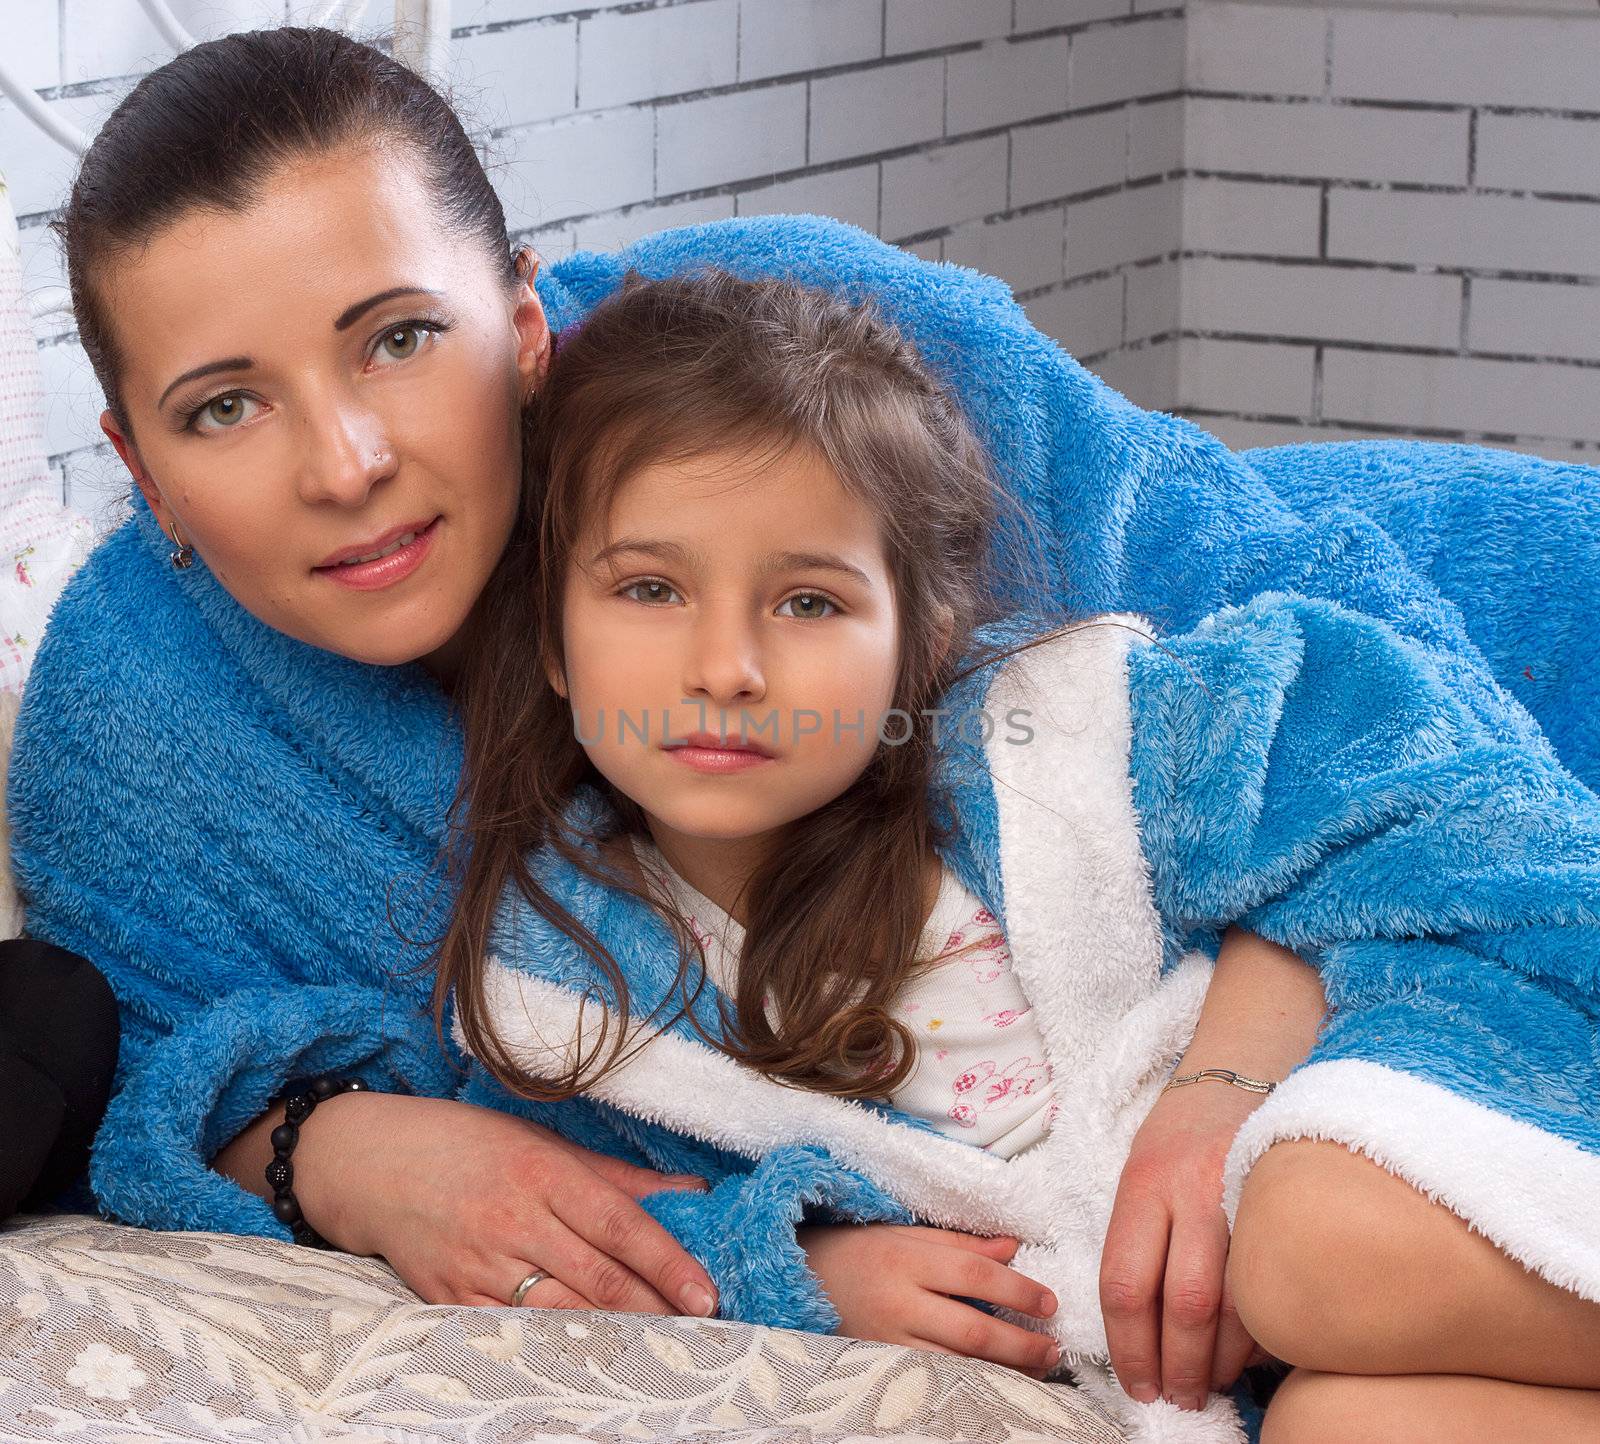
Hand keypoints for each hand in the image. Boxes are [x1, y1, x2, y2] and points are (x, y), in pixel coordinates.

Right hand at [286, 1091, 718, 1315]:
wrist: (369, 1162)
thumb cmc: (467, 1145)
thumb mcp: (541, 1142)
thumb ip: (615, 1177)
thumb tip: (689, 1194)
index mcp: (542, 1172)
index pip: (620, 1224)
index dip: (667, 1263)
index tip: (706, 1294)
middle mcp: (513, 1220)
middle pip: (597, 1278)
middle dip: (654, 1309)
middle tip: (700, 1332)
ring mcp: (478, 1265)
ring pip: (560, 1313)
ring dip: (613, 1334)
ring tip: (660, 1348)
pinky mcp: (449, 1298)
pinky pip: (512, 1332)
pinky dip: (554, 1345)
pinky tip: (589, 1355)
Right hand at [799, 1222, 1060, 1376]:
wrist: (804, 1277)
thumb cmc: (862, 1249)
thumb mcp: (907, 1232)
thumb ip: (960, 1243)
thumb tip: (1013, 1247)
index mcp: (907, 1258)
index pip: (974, 1274)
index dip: (1017, 1289)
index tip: (1049, 1301)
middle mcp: (899, 1301)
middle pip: (971, 1328)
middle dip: (1020, 1342)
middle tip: (1054, 1347)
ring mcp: (889, 1339)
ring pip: (957, 1363)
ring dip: (1004, 1369)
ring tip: (1038, 1368)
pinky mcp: (882, 1365)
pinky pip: (934, 1380)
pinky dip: (971, 1382)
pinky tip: (997, 1382)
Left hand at [1099, 1080, 1267, 1409]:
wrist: (1242, 1066)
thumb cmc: (1181, 1135)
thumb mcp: (1140, 1175)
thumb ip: (1139, 1243)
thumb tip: (1140, 1335)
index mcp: (1144, 1184)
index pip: (1126, 1284)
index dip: (1129, 1349)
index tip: (1136, 1386)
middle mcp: (1194, 1187)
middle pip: (1184, 1303)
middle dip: (1180, 1367)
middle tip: (1178, 1399)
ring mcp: (1247, 1192)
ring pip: (1237, 1302)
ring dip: (1223, 1361)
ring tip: (1210, 1383)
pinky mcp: (1290, 1200)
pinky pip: (1276, 1284)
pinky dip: (1261, 1330)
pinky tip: (1248, 1348)